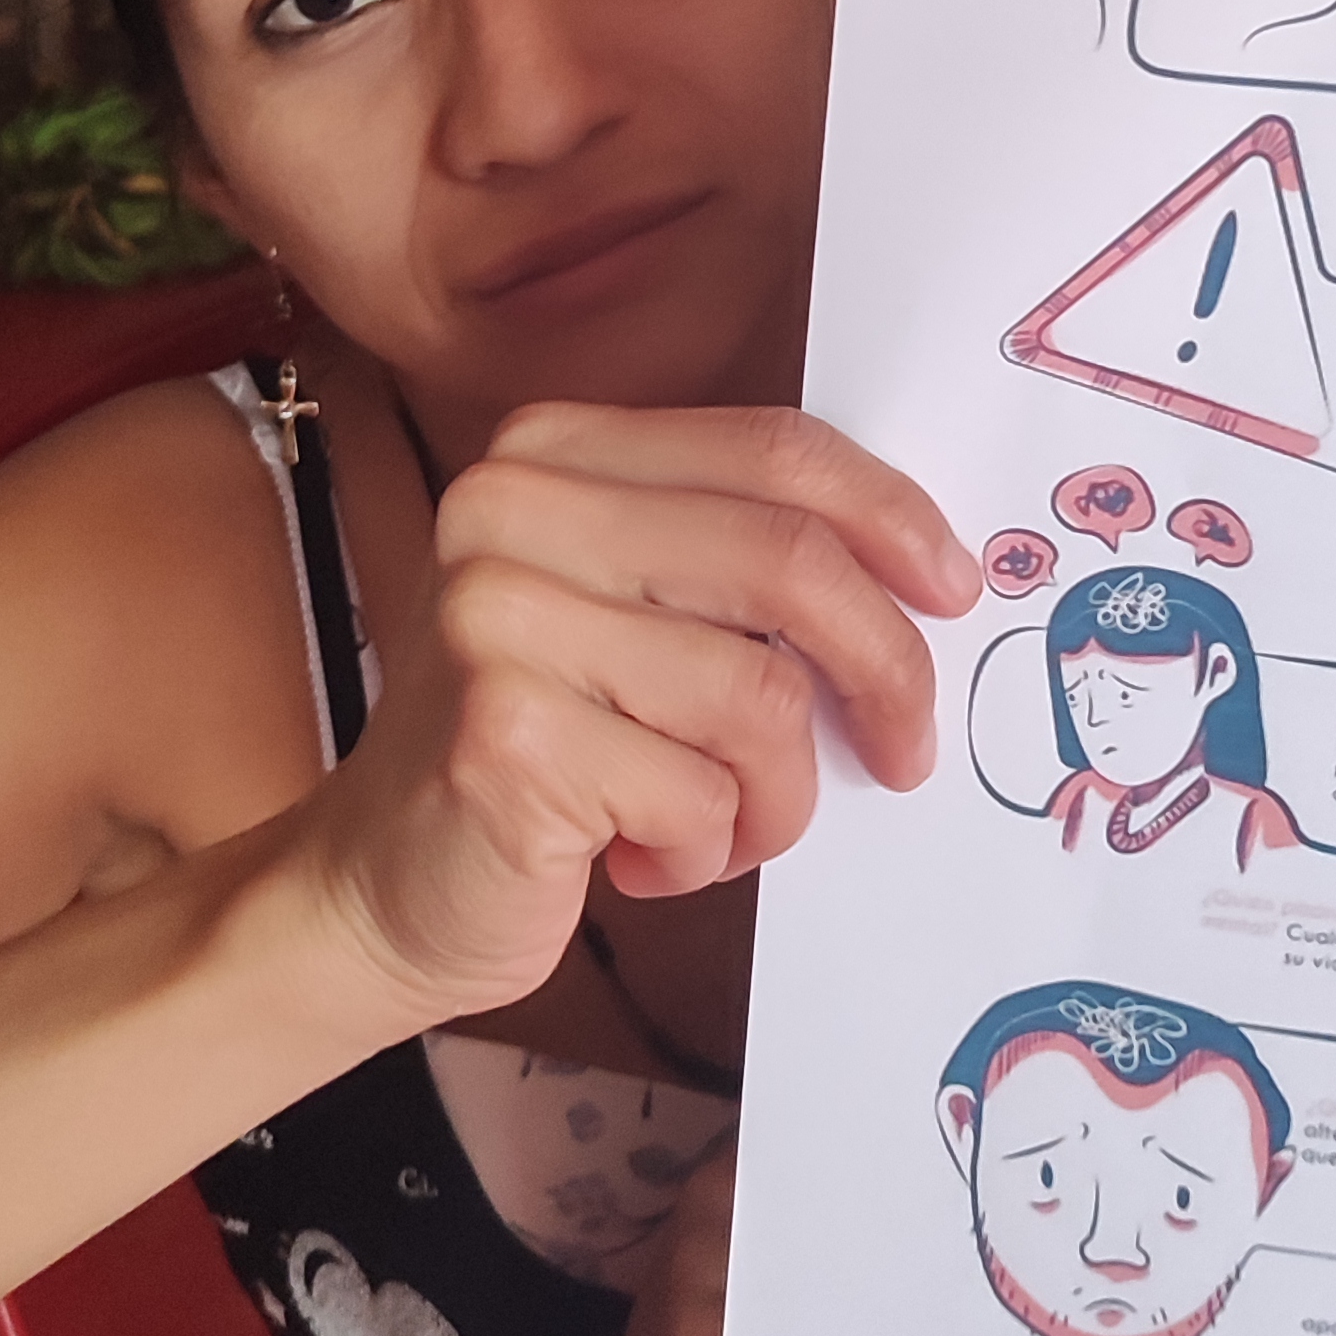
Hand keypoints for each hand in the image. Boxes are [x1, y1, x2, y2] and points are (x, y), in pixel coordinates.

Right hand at [302, 404, 978, 1033]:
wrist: (382, 886)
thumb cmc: (543, 748)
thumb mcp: (632, 615)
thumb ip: (736, 560)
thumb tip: (924, 569)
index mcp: (552, 451)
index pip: (773, 449)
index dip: (889, 516)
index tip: (954, 589)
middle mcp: (508, 512)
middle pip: (787, 561)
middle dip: (884, 669)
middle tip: (906, 751)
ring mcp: (496, 621)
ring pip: (760, 698)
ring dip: (776, 797)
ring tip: (721, 825)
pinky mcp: (506, 740)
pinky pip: (702, 795)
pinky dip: (707, 851)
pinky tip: (639, 858)